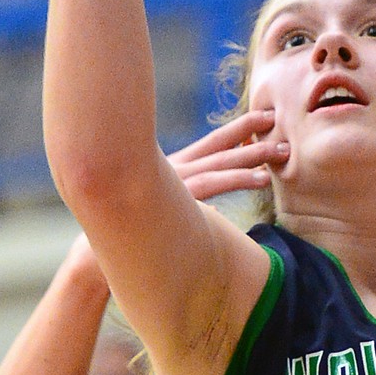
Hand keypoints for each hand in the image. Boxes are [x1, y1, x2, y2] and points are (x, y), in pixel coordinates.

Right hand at [63, 110, 286, 287]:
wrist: (93, 255)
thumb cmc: (121, 237)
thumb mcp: (150, 210)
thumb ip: (174, 202)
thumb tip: (196, 207)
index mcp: (168, 170)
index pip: (207, 146)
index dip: (233, 132)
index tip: (258, 121)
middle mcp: (171, 172)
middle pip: (217, 146)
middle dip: (247, 131)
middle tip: (275, 118)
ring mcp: (173, 185)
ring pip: (222, 164)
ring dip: (254, 156)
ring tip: (281, 151)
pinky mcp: (175, 202)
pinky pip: (215, 187)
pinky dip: (239, 179)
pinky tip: (262, 178)